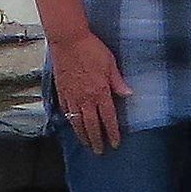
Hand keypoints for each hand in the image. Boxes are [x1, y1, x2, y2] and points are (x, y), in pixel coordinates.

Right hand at [51, 28, 133, 152]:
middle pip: (92, 125)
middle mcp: (85, 98)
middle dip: (96, 140)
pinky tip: (73, 127)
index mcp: (100, 92)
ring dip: (83, 135)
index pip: (108, 118)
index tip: (115, 143)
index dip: (112, 132)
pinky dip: (70, 122)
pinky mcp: (61, 92)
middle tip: (100, 151)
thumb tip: (128, 94)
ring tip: (87, 145)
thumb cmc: (91, 49)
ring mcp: (72, 96)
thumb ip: (118, 81)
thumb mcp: (110, 63)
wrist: (68, 40)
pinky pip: (66, 112)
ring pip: (77, 122)